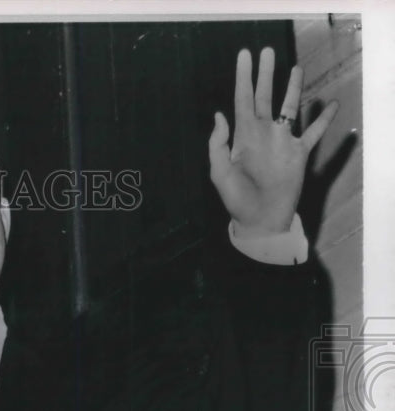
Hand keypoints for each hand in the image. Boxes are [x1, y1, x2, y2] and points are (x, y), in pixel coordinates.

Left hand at [209, 47, 338, 234]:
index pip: (242, 100)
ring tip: (296, 68)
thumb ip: (218, 145)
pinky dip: (323, 119)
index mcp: (242, 136)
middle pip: (264, 96)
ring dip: (293, 88)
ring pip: (289, 107)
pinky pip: (313, 132)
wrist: (260, 220)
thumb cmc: (237, 200)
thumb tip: (219, 115)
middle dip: (266, 74)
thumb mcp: (220, 174)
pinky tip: (330, 104)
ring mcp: (281, 142)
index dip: (243, 78)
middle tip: (268, 51)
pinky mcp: (298, 153)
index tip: (244, 56)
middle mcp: (262, 134)